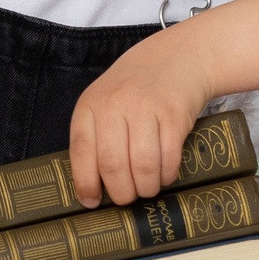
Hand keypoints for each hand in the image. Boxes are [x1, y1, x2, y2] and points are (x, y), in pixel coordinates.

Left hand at [69, 33, 215, 206]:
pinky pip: (168, 157)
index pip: (81, 150)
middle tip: (126, 198)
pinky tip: (165, 174)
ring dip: (146, 187)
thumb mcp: (104, 102)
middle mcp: (115, 104)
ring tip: (147, 188)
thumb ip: (95, 137)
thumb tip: (91, 189)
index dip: (85, 183)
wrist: (178, 58)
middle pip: (112, 164)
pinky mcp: (174, 114)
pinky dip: (167, 174)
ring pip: (142, 165)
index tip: (92, 202)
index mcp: (90, 104)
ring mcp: (146, 108)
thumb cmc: (135, 89)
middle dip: (121, 192)